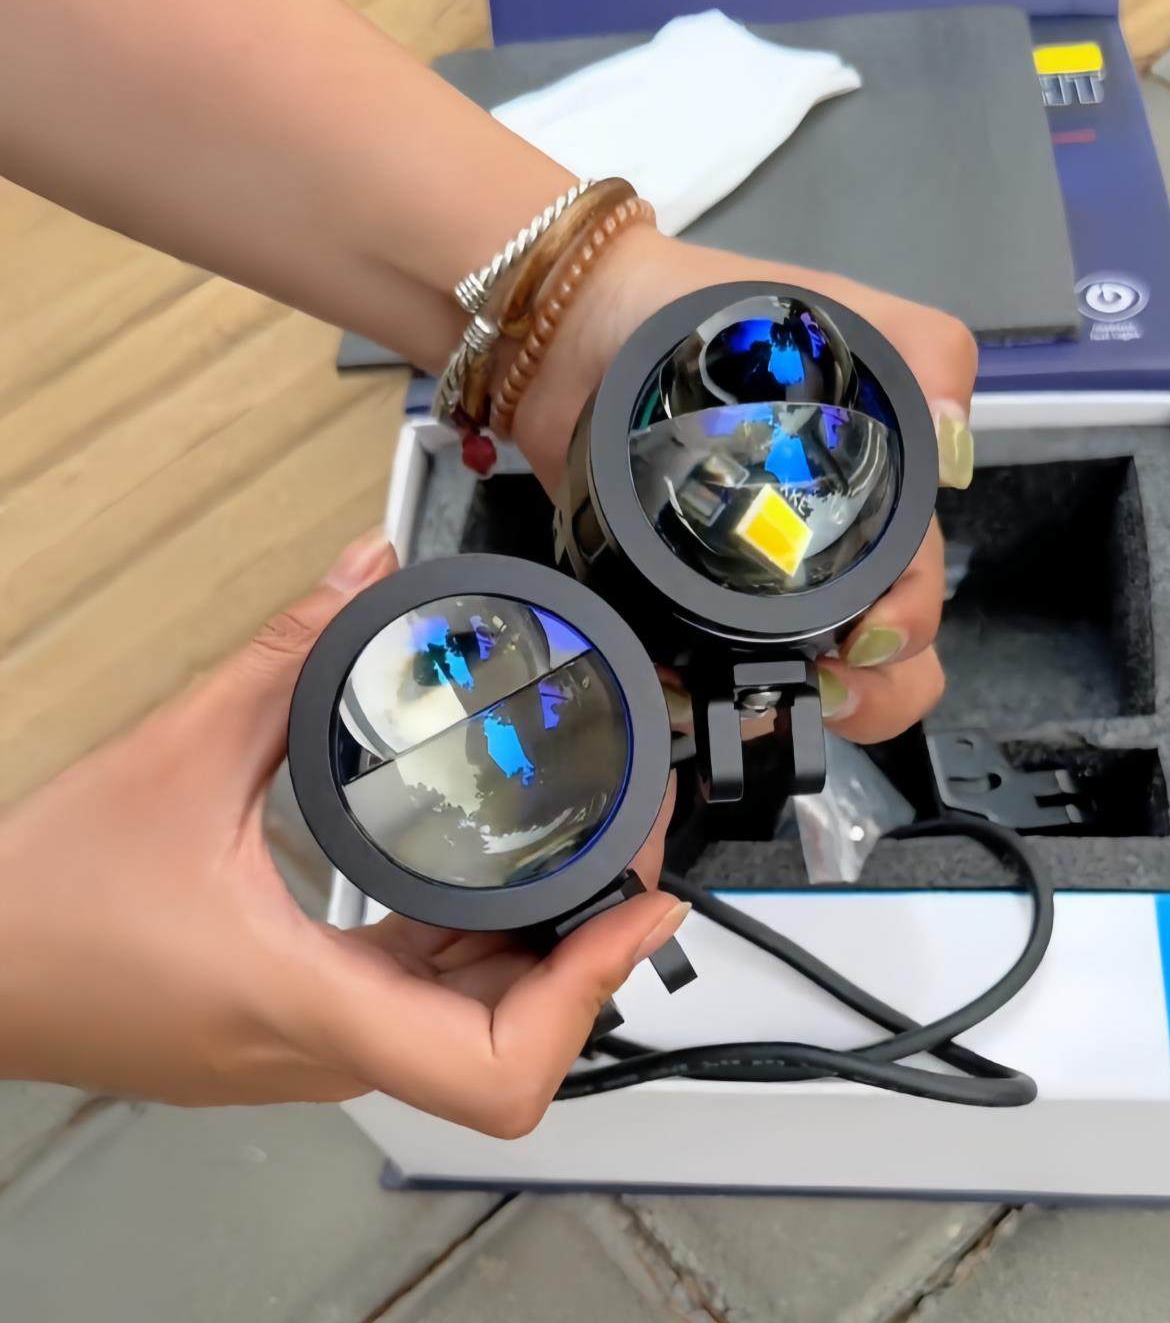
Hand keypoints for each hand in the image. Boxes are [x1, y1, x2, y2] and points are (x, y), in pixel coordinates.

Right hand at [0, 531, 684, 1137]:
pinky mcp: (297, 1022)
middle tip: (629, 859)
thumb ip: (289, 655)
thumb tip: (364, 573)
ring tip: (583, 858)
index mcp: (306, 1002)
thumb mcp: (177, 755)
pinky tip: (479, 878)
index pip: (494, 1068)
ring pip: (469, 1026)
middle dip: (588, 954)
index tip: (638, 908)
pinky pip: (418, 999)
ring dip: (539, 953)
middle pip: (508, 1043)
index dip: (589, 992)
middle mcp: (325, 1048)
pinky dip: (471, 947)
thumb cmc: (40, 901)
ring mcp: (312, 1047)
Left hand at [517, 228, 975, 745]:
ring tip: (744, 697)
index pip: (920, 593)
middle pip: (877, 661)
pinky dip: (698, 694)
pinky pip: (701, 671)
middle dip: (868, 693)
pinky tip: (680, 687)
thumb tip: (959, 451)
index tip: (865, 638)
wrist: (586, 327)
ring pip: (795, 680)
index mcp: (875, 502)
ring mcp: (748, 586)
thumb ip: (927, 354)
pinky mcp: (673, 601)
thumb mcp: (844, 314)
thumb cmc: (719, 314)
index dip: (910, 630)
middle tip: (819, 685)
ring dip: (784, 706)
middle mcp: (821, 554)